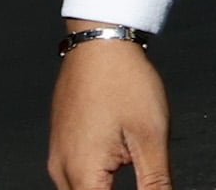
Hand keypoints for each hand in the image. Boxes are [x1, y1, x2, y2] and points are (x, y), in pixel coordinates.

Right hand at [47, 23, 171, 189]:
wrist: (100, 40)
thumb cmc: (123, 79)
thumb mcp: (151, 138)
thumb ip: (156, 184)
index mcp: (83, 172)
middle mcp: (63, 168)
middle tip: (144, 183)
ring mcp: (59, 156)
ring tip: (135, 179)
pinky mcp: (61, 144)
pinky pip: (73, 179)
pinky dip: (94, 185)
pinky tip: (114, 177)